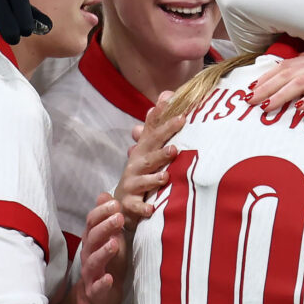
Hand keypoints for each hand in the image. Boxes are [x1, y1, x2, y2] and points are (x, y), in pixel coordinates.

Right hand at [68, 193, 131, 303]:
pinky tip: (109, 279)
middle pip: (92, 238)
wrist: (98, 297)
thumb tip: (105, 194)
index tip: (116, 202)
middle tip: (119, 217)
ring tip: (115, 244)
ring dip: (103, 251)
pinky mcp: (96, 291)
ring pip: (93, 261)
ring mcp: (91, 273)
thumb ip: (107, 219)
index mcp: (92, 241)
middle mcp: (88, 255)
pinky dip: (102, 283)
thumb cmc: (108, 263)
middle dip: (105, 226)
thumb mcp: (110, 238)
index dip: (102, 212)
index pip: (92, 222)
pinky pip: (97, 287)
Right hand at [112, 105, 185, 221]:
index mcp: (143, 150)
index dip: (165, 124)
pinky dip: (143, 208)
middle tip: (175, 148)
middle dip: (160, 152)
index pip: (154, 133)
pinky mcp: (129, 204)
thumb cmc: (141, 171)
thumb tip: (167, 94)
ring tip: (165, 177)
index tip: (182, 116)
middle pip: (148, 155)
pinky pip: (136, 207)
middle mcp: (136, 165)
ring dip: (152, 179)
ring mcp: (132, 184)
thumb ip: (157, 123)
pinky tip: (151, 209)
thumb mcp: (148, 147)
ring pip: (142, 180)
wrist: (122, 201)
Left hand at [245, 52, 303, 109]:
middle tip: (248, 102)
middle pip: (288, 74)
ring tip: (266, 107)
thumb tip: (299, 90)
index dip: (267, 77)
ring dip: (282, 94)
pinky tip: (300, 108)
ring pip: (302, 81)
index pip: (286, 66)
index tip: (251, 90)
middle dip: (266, 88)